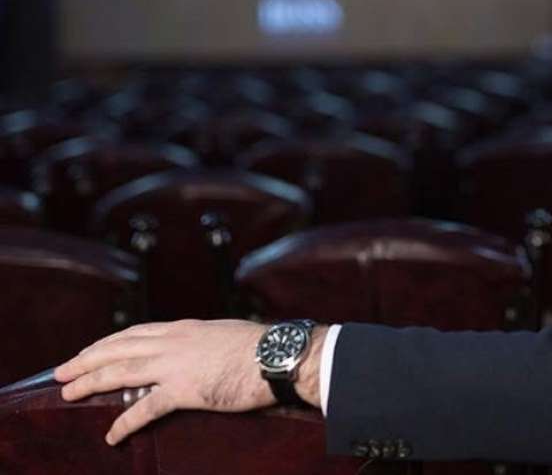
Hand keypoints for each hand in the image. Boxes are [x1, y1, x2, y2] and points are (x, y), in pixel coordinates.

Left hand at [54, 319, 323, 444]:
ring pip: (121, 371)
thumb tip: (204, 351)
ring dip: (90, 383)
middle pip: (118, 348)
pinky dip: (124, 422)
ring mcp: (177, 365)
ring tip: (68, 393)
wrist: (278, 355)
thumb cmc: (262, 347)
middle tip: (61, 371)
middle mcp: (175, 341)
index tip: (91, 350)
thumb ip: (207, 342)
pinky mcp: (185, 390)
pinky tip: (112, 434)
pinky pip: (145, 407)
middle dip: (86, 359)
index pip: (137, 332)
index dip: (108, 342)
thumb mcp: (227, 334)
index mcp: (186, 328)